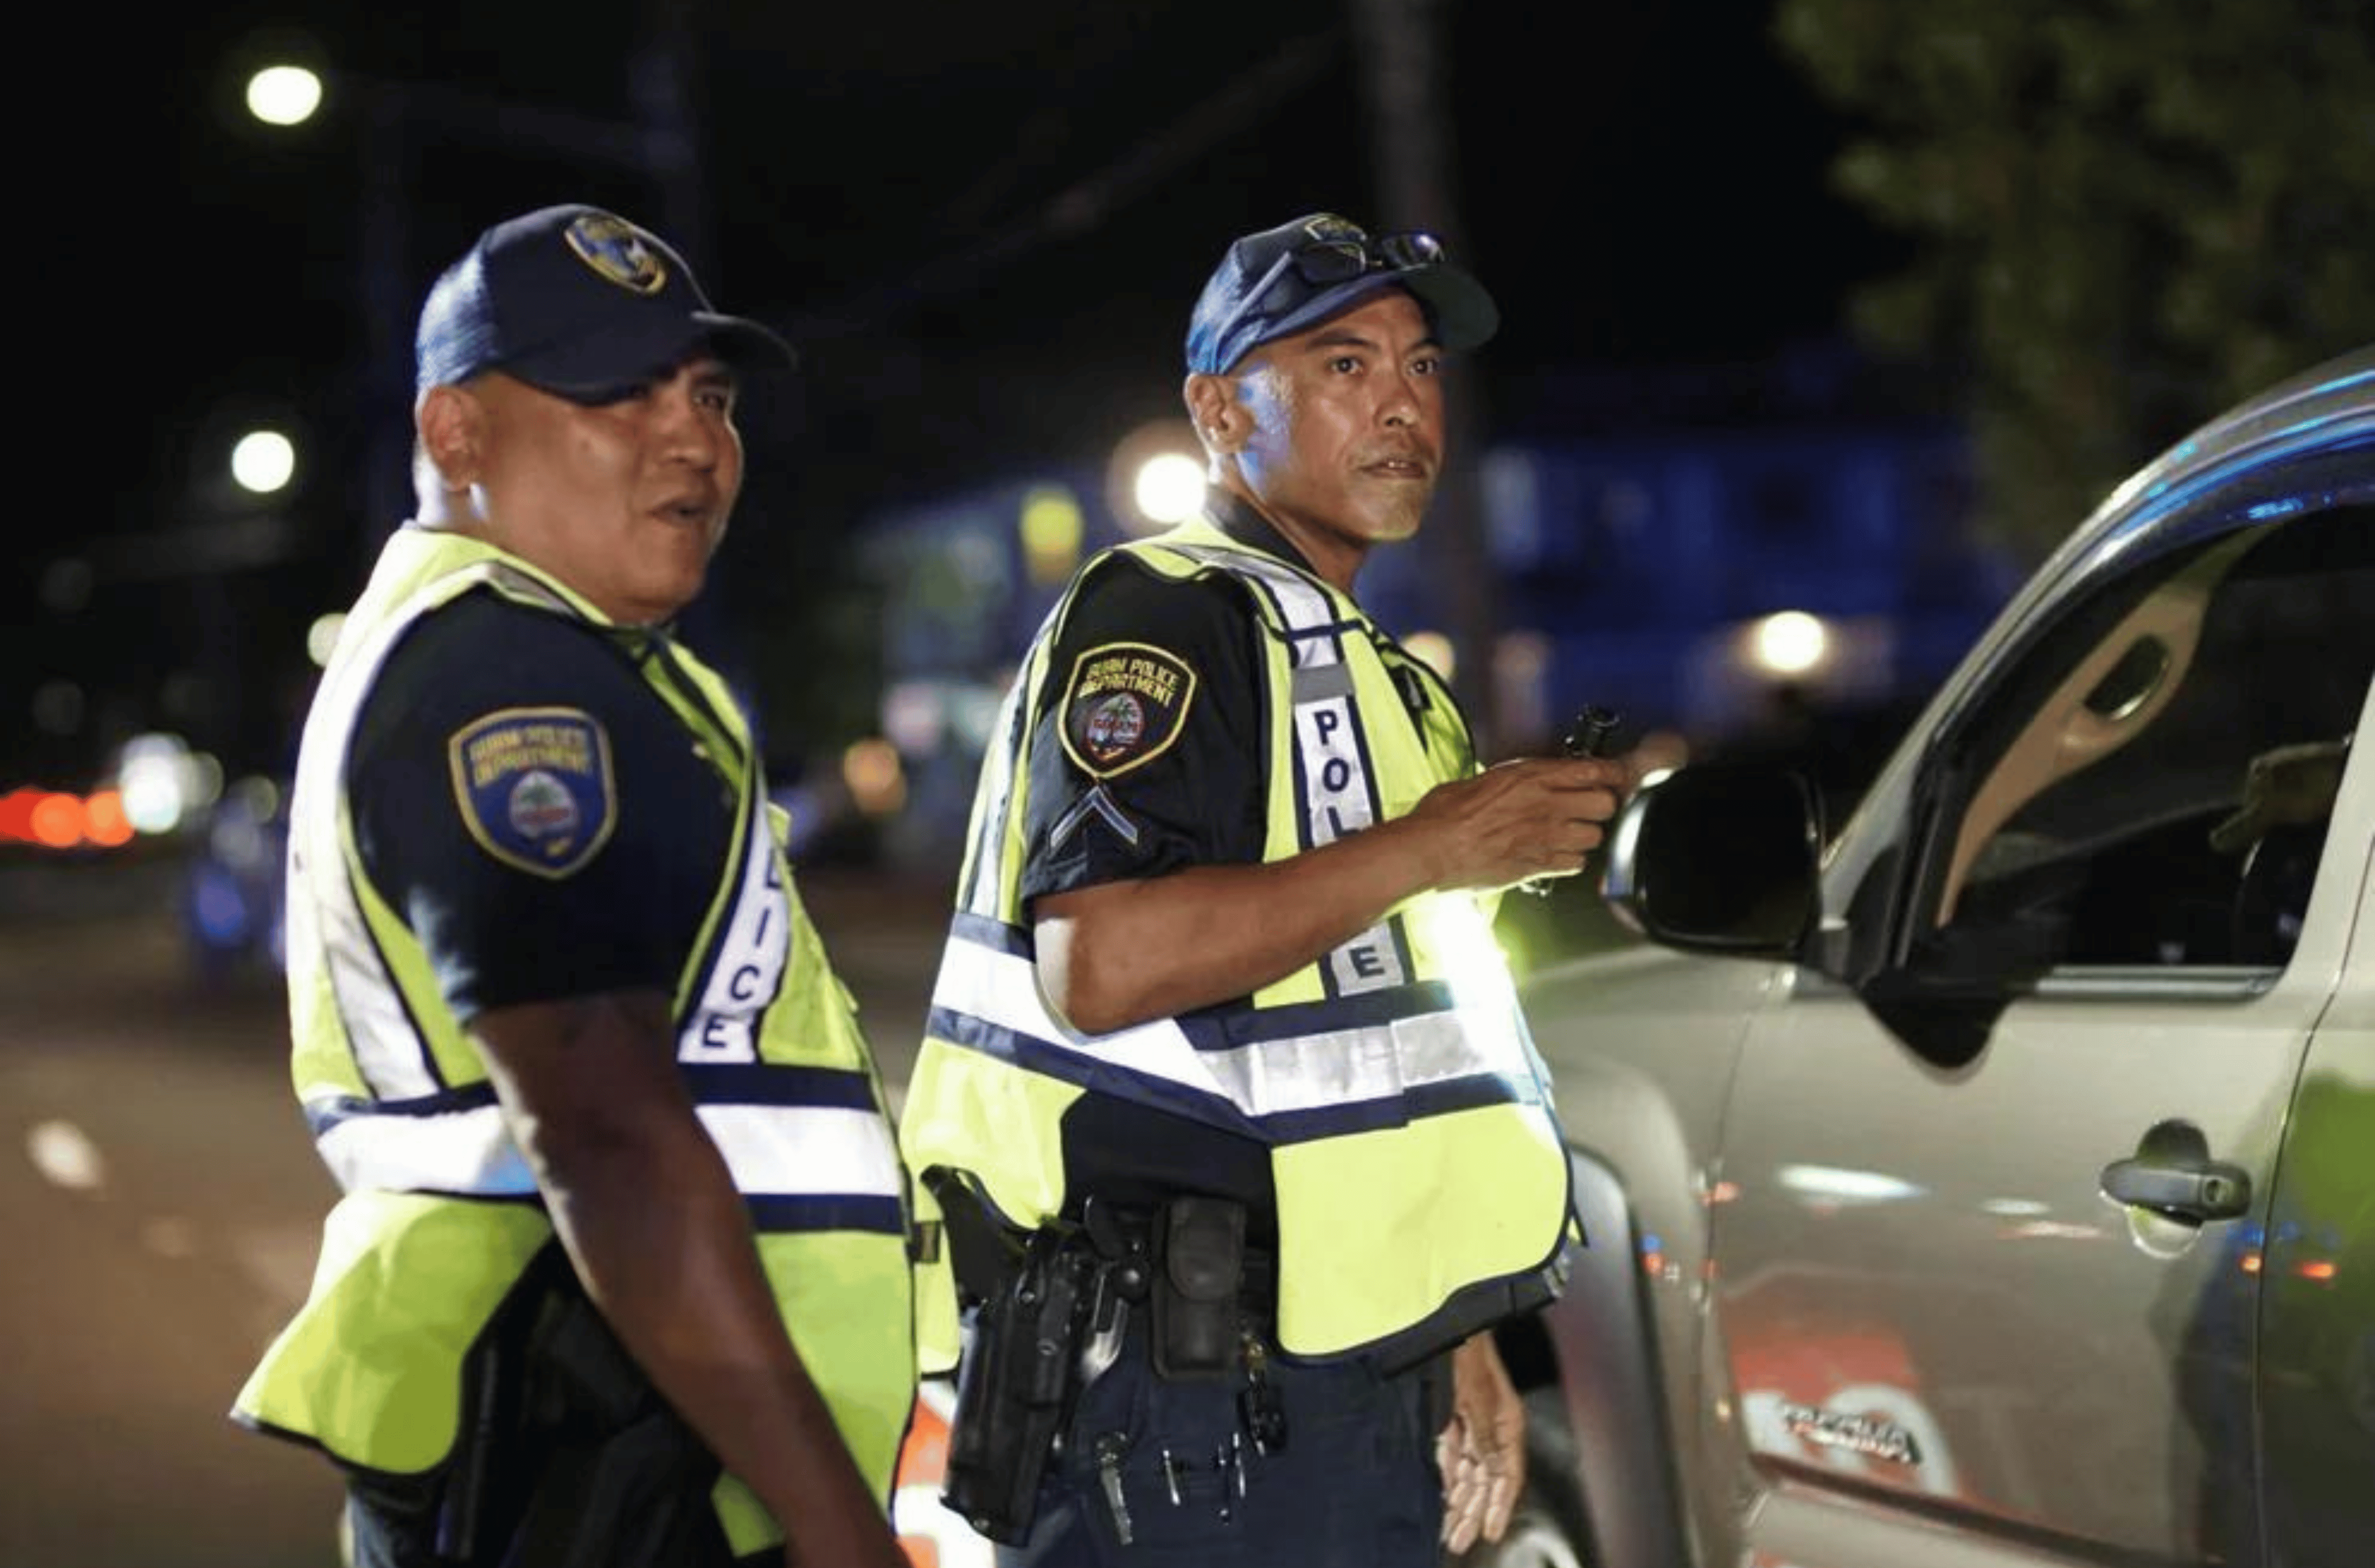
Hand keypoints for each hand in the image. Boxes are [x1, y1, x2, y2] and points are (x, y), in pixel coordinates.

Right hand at [1402, 755, 1628, 893]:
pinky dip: (1571, 861)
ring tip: (1570, 833)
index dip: (1612, 774)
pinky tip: (1556, 855)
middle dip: (1602, 806)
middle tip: (1591, 807)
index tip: (1616, 776)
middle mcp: (1545, 804)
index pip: (1593, 770)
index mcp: (1531, 776)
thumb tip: (1526, 780)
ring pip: (1595, 836)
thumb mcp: (1483, 779)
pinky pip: (1576, 863)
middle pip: (1605, 804)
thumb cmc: (1445, 814)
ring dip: (1587, 835)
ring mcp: (1545, 836)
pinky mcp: (1539, 865)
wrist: (1431, 849)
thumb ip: (1514, 780)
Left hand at [1436, 1332, 1524, 1551]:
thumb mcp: (1474, 1394)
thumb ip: (1482, 1433)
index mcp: (1507, 1421)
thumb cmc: (1467, 1348)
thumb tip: (1488, 1468)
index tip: (1490, 1531)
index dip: (1500, 1506)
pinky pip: (1453, 1456)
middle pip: (1487, 1480)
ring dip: (1460, 1501)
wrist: (1448, 1322)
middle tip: (1461, 1540)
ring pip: (1469, 1473)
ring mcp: (1473, 1423)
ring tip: (1451, 1529)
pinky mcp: (1452, 1418)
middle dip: (1474, 1512)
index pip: (1508, 1474)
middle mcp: (1492, 1427)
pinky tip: (1444, 1497)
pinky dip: (1449, 1478)